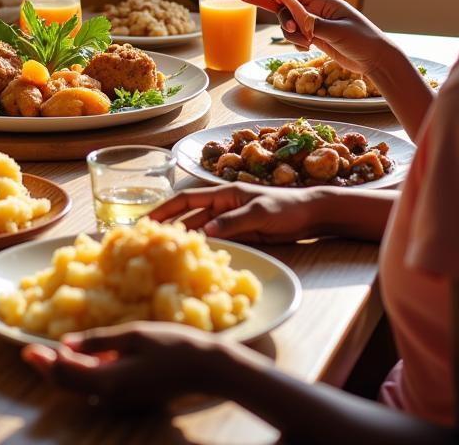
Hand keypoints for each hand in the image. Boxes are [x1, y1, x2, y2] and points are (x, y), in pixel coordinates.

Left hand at [23, 322, 237, 402]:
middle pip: (69, 383)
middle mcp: (110, 395)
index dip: (43, 361)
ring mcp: (121, 398)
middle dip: (49, 367)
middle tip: (31, 351)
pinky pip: (99, 385)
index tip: (25, 350)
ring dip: (67, 370)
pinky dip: (87, 371)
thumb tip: (64, 344)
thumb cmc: (172, 345)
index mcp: (108, 380)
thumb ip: (97, 341)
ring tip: (53, 352)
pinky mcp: (129, 395)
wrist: (206, 368)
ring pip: (82, 385)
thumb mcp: (132, 335)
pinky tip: (87, 355)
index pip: (65, 372)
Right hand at [149, 183, 328, 243]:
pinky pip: (217, 244)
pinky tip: (195, 263)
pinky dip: (205, 252)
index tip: (146, 221)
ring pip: (201, 233)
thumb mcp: (260, 212)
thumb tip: (206, 233)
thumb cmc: (288, 207)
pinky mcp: (241, 237)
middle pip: (189, 218)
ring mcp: (230, 223)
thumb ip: (233, 221)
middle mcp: (222, 207)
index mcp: (223, 194)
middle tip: (149, 244)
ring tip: (165, 256)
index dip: (164, 209)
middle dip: (169, 228)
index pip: (186, 200)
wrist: (312, 216)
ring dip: (186, 242)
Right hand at [273, 0, 392, 76]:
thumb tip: (288, 6)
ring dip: (292, 35)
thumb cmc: (361, 39)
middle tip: (295, 31)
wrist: (376, 59)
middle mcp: (318, 12)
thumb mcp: (335, 30)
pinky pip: (298, 38)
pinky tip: (307, 48)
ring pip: (292, 26)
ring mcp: (317, 26)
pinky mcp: (317, 39)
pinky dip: (297, 43)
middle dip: (287, 21)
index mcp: (324, 2)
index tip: (272, 7)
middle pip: (289, 11)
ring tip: (307, 44)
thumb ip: (310, 20)